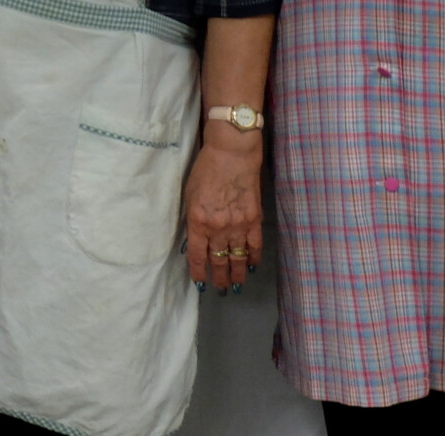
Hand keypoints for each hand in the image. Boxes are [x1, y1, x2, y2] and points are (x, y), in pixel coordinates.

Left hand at [184, 128, 263, 291]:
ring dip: (237, 274)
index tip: (201, 284)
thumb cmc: (205, 170)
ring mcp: (238, 226)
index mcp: (198, 222)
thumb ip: (192, 219)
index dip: (199, 273)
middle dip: (220, 279)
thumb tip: (195, 239)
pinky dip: (254, 258)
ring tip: (237, 286)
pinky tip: (253, 266)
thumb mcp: (189, 195)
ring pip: (237, 258)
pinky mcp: (254, 220)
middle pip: (218, 261)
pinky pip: (255, 246)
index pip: (197, 256)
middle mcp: (218, 228)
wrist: (232, 154)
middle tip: (221, 291)